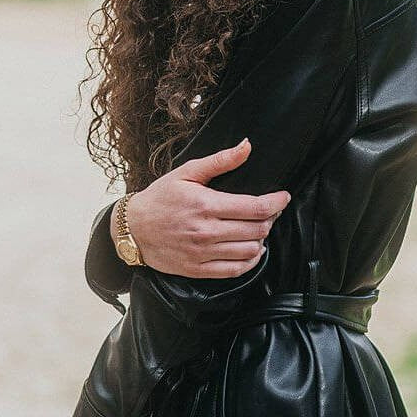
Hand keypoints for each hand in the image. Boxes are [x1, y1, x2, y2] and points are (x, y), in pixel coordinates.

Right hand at [126, 139, 290, 278]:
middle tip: (270, 211)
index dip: (277, 202)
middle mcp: (207, 231)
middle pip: (257, 229)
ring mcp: (203, 253)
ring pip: (250, 251)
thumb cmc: (160, 198)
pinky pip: (236, 270)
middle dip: (270, 219)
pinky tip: (251, 250)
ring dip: (261, 239)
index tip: (283, 197)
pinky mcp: (199, 269)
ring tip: (258, 229)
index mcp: (206, 204)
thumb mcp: (187, 172)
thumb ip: (220, 161)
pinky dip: (250, 261)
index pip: (256, 207)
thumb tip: (246, 146)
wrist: (132, 229)